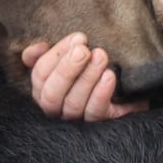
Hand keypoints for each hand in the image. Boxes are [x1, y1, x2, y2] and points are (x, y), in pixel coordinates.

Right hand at [21, 32, 147, 121]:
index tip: (78, 38)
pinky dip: (101, 93)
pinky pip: (95, 112)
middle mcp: (55, 108)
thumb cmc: (90, 68)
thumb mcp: (69, 57)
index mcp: (43, 89)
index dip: (56, 54)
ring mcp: (76, 119)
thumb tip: (36, 48)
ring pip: (74, 104)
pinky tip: (109, 75)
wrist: (126, 89)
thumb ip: (50, 53)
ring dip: (87, 77)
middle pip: (51, 94)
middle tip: (84, 49)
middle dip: (67, 69)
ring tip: (101, 56)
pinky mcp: (99, 124)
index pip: (40, 74)